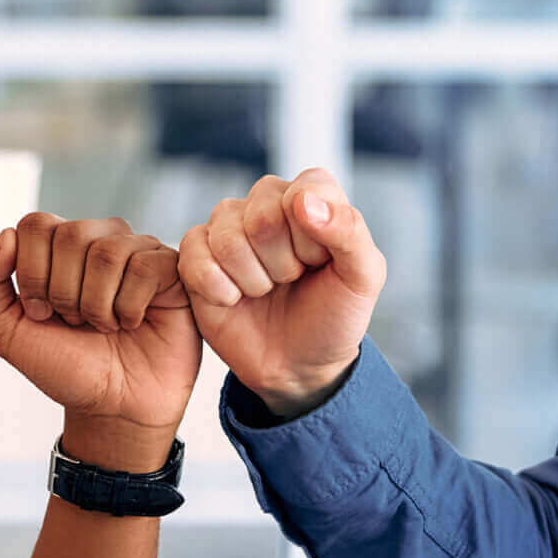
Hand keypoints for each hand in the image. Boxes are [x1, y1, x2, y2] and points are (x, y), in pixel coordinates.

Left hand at [0, 215, 202, 467]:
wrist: (113, 407)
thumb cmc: (65, 366)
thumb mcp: (5, 331)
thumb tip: (5, 235)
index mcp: (58, 246)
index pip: (35, 225)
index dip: (33, 274)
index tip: (42, 313)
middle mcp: (99, 239)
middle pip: (71, 235)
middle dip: (65, 294)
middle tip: (77, 323)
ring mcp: (137, 250)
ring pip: (107, 252)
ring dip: (98, 305)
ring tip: (105, 326)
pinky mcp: (171, 269)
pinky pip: (145, 266)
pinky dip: (130, 307)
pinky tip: (133, 322)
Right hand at [178, 168, 385, 420]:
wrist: (298, 367)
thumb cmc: (332, 315)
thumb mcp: (363, 278)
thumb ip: (349, 230)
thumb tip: (303, 200)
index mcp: (310, 194)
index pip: (303, 191)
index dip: (312, 238)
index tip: (319, 261)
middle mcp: (265, 201)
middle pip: (261, 217)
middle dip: (282, 264)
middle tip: (291, 280)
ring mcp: (226, 227)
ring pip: (227, 239)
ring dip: (253, 280)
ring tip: (266, 290)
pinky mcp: (195, 254)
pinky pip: (194, 258)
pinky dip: (220, 290)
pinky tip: (234, 299)